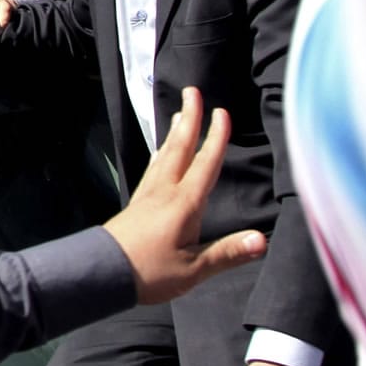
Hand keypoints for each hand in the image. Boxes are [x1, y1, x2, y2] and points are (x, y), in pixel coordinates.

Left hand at [103, 92, 264, 305]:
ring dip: (174, 133)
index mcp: (183, 204)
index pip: (204, 164)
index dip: (216, 138)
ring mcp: (147, 195)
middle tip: (192, 92)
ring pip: (164, 156)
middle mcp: (164, 192)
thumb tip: (262, 240)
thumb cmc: (148, 272)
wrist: (102, 273)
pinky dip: (161, 154)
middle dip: (189, 119)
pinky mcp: (137, 204)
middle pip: (179, 148)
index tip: (222, 112)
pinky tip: (161, 154)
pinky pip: (153, 169)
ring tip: (179, 114)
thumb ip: (227, 253)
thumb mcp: (193, 269)